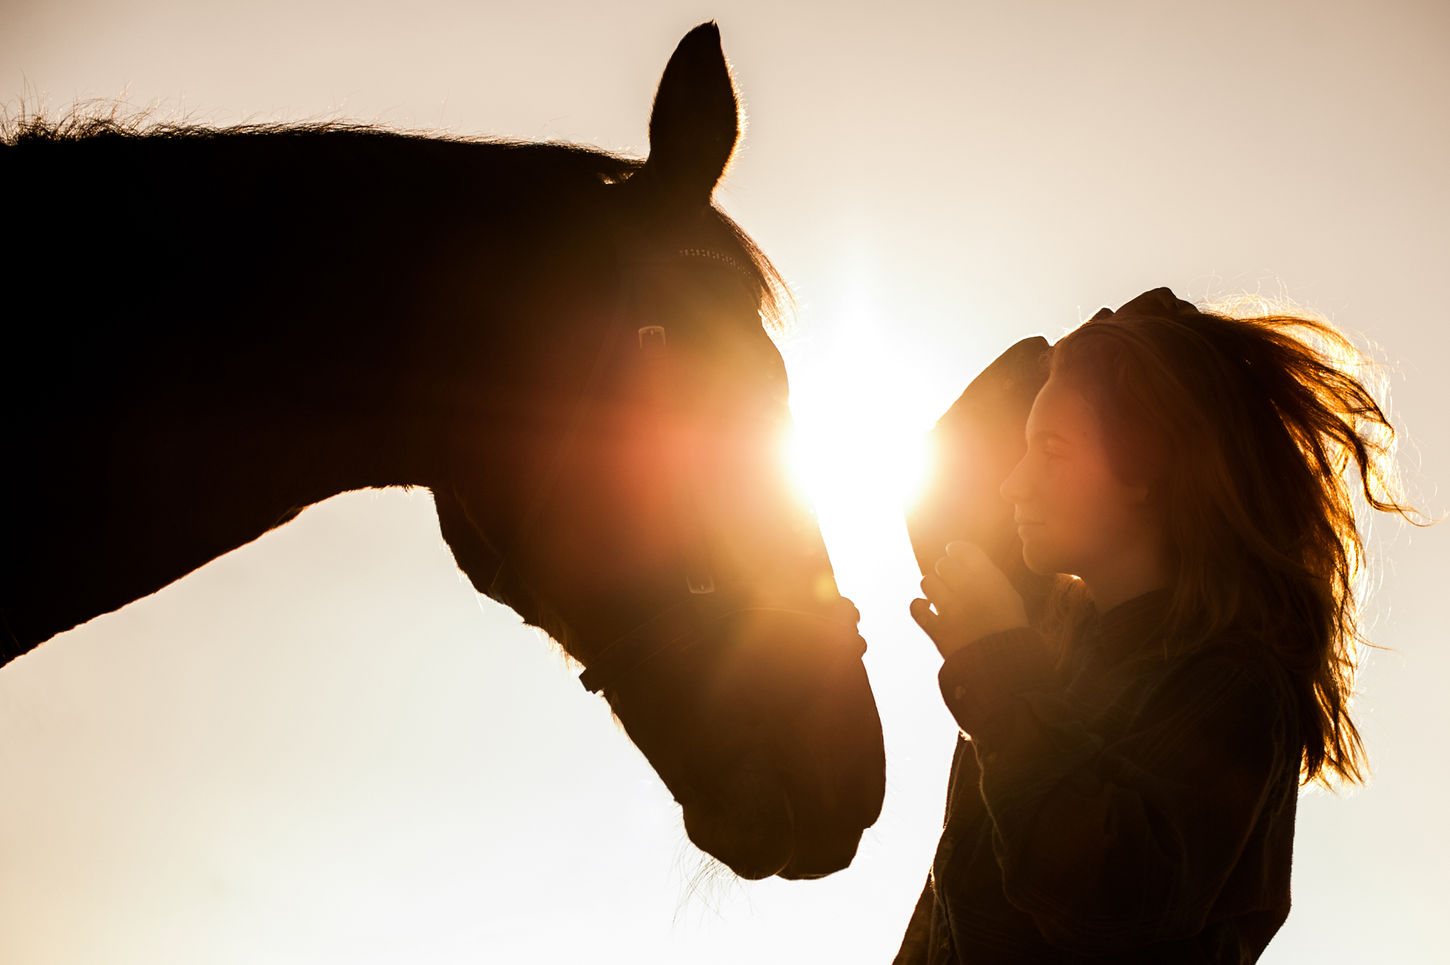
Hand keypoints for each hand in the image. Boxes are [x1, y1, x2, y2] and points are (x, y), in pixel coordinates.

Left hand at [910, 541, 1028, 657]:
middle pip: (943, 565)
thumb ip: (990, 579)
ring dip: (932, 589)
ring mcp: (952, 610)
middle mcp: (970, 591)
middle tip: (951, 584)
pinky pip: (915, 607)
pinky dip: (918, 606)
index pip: (964, 551)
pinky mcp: (938, 630)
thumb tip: (970, 563)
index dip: (956, 551)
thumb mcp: (1010, 599)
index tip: (952, 554)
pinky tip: (926, 608)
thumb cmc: (1010, 631)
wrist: (1006, 668)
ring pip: (927, 582)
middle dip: (945, 573)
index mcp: (991, 581)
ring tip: (940, 598)